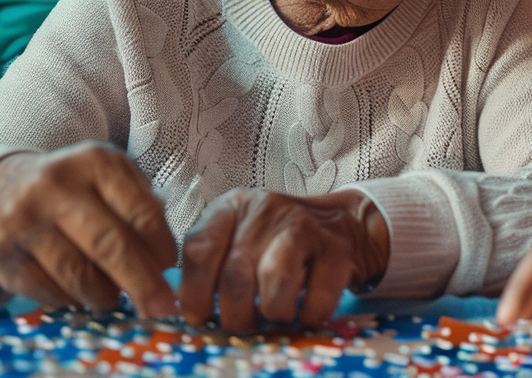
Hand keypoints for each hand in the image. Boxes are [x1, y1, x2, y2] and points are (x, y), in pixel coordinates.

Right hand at [0, 141, 178, 316]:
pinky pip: (48, 291)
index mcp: (94, 162)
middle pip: (109, 246)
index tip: (171, 268)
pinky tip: (79, 293)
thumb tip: (167, 262)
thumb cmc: (71, 188)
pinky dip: (71, 300)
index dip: (161, 247)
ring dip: (105, 295)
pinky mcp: (0, 252)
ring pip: (78, 275)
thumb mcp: (109, 179)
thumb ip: (142, 207)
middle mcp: (55, 185)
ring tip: (115, 298)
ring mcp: (23, 219)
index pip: (141, 212)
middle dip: (142, 283)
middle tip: (161, 308)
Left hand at [177, 188, 389, 331]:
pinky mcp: (337, 248)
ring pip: (274, 278)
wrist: (340, 224)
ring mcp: (305, 225)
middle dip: (234, 313)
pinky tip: (305, 312)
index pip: (199, 249)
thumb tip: (191, 314)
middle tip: (242, 324)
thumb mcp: (239, 239)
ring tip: (275, 315)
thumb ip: (212, 265)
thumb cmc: (276, 242)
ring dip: (271, 311)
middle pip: (235, 273)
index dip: (193, 293)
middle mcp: (266, 209)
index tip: (199, 318)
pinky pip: (317, 295)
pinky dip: (308, 315)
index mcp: (233, 207)